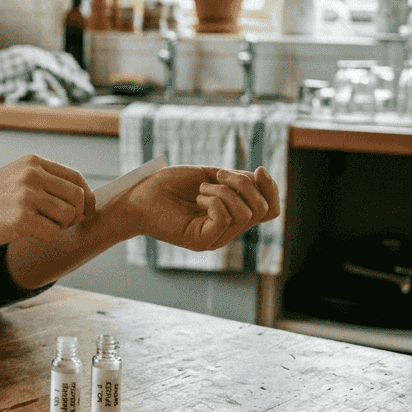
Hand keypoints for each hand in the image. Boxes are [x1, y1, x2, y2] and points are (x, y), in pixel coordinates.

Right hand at [0, 155, 94, 247]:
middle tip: (61, 224)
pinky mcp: (22, 218)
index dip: (85, 197)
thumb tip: (82, 198)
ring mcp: (27, 195)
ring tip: (39, 226)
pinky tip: (27, 233)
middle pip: (77, 197)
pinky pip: (52, 232)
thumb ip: (45, 181)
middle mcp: (32, 174)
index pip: (76, 178)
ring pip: (68, 216)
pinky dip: (45, 237)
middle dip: (76, 215)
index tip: (84, 212)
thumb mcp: (16, 178)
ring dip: (59, 227)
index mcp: (33, 162)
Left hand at [113, 165, 279, 250]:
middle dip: (244, 185)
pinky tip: (198, 198)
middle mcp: (227, 230)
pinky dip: (215, 201)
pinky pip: (225, 219)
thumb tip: (259, 177)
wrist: (139, 195)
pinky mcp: (201, 241)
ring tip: (200, 190)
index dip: (271, 189)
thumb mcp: (209, 176)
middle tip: (216, 176)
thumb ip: (235, 180)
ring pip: (245, 213)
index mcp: (232, 216)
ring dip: (224, 191)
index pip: (269, 211)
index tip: (257, 169)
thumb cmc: (169, 185)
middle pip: (261, 210)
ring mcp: (215, 238)